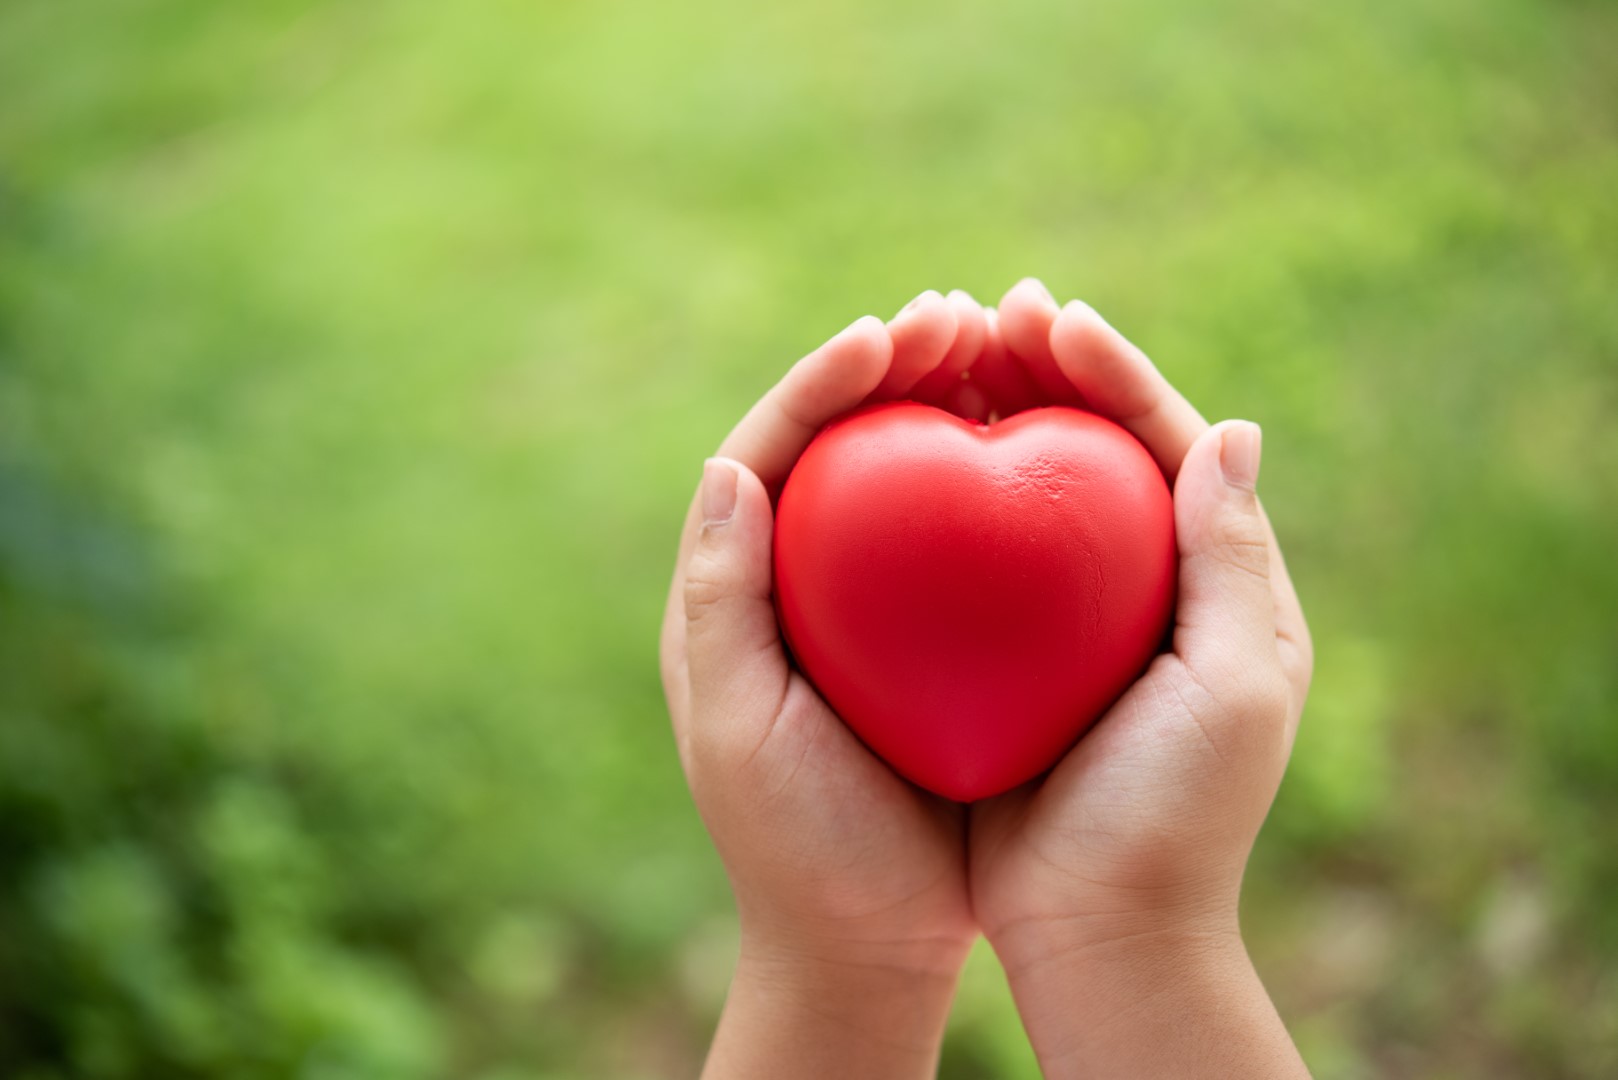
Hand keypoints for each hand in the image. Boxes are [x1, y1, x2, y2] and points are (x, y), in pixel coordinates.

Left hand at [659, 290, 986, 1078]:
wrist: (861, 945)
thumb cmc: (797, 848)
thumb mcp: (744, 731)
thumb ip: (724, 601)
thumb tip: (730, 465)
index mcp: (733, 592)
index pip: (770, 451)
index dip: (825, 380)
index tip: (893, 333)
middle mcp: (795, 582)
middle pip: (841, 443)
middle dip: (895, 367)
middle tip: (967, 313)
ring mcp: (866, 608)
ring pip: (904, 476)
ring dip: (950, 404)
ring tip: (1011, 346)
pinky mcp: (929, 641)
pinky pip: (962, 540)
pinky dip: (997, 483)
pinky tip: (1050, 448)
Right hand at [966, 280, 1314, 1076]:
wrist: (1100, 931)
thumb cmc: (1176, 816)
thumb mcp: (1236, 686)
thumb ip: (1233, 557)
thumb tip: (1233, 427)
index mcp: (1209, 580)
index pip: (1165, 442)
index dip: (1112, 370)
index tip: (1053, 317)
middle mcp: (1134, 583)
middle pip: (1085, 447)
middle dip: (1039, 370)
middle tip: (982, 309)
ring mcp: (1059, 618)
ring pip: (1017, 487)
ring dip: (979, 412)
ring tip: (934, 352)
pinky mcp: (995, 655)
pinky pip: (961, 555)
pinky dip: (931, 497)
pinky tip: (887, 457)